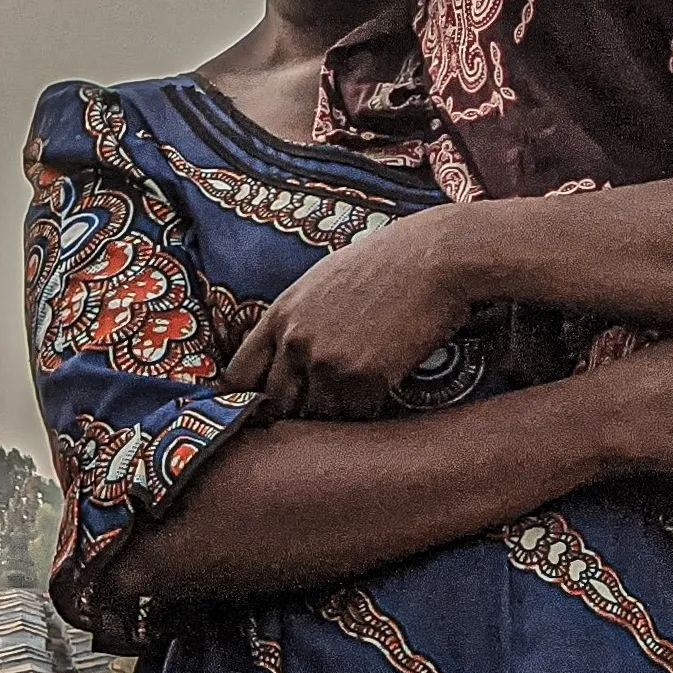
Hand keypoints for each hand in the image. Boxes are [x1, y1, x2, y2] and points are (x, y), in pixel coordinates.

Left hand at [222, 212, 473, 418]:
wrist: (434, 257)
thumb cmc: (384, 264)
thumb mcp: (321, 283)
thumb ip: (295, 321)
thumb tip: (282, 356)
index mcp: (280, 316)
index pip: (238, 376)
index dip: (248, 397)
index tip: (262, 407)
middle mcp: (296, 342)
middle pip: (276, 403)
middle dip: (295, 409)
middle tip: (319, 405)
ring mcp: (328, 362)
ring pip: (318, 414)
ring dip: (336, 411)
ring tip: (358, 391)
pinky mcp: (364, 378)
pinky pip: (357, 415)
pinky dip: (369, 409)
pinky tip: (384, 387)